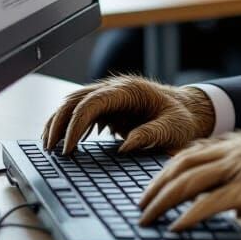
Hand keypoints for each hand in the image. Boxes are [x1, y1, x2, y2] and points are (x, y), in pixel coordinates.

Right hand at [41, 76, 215, 154]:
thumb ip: (151, 134)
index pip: (92, 102)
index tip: (68, 148)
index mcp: (129, 91)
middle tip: (49, 150)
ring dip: (59, 123)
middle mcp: (116, 89)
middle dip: (59, 123)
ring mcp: (111, 96)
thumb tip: (125, 147)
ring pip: (74, 104)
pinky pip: (82, 112)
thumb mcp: (173, 128)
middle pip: (76, 100)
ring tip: (49, 148)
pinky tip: (64, 143)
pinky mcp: (110, 107)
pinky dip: (69, 125)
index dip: (75, 124)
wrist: (191, 110)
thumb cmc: (183, 118)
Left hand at [138, 130, 240, 236]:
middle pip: (183, 165)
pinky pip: (210, 202)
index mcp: (239, 143)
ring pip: (190, 180)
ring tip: (149, 218)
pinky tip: (177, 227)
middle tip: (141, 206)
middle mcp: (237, 150)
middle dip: (157, 186)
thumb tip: (219, 204)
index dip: (166, 170)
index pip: (191, 152)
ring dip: (164, 201)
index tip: (150, 188)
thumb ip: (239, 180)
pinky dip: (189, 216)